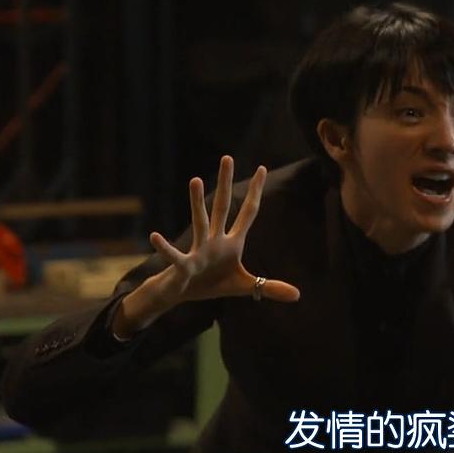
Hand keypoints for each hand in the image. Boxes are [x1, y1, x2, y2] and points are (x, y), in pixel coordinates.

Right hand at [149, 155, 299, 305]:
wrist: (182, 295)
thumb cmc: (211, 284)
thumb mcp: (245, 287)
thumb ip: (269, 288)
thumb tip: (298, 295)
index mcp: (232, 242)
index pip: (247, 212)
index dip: (255, 192)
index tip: (262, 168)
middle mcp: (215, 240)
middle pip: (221, 207)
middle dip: (225, 184)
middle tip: (227, 157)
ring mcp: (199, 251)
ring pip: (200, 222)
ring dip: (197, 202)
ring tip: (195, 179)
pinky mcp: (184, 266)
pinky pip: (175, 256)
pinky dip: (165, 248)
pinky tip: (155, 236)